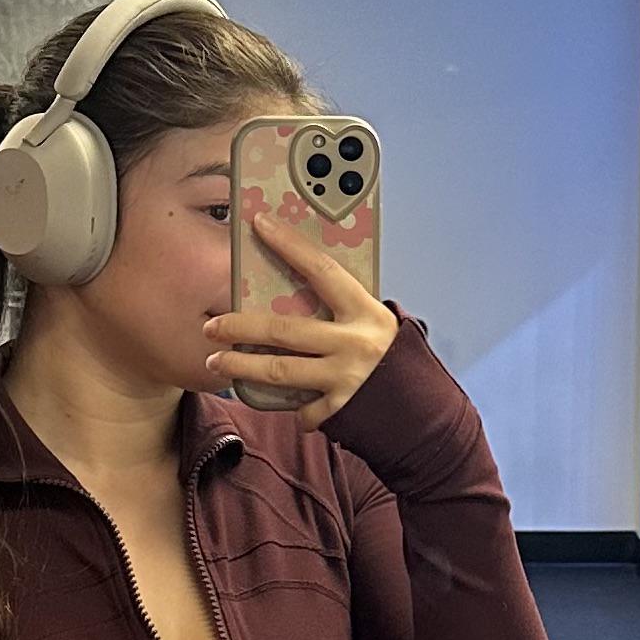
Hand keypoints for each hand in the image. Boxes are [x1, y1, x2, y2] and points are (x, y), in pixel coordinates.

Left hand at [205, 208, 397, 432]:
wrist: (427, 415)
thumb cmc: (397, 364)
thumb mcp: (376, 327)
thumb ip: (344, 314)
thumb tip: (300, 292)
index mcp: (364, 312)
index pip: (321, 270)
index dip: (289, 245)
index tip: (259, 225)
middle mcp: (354, 342)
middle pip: (283, 330)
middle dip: (239, 327)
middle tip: (212, 326)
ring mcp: (347, 377)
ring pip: (279, 371)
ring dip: (241, 367)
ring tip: (216, 362)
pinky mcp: (341, 409)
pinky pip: (303, 408)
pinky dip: (294, 408)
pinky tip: (287, 405)